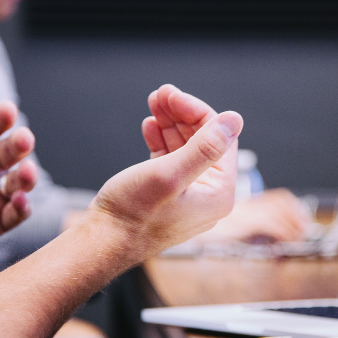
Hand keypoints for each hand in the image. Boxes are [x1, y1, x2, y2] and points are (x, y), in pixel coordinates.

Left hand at [0, 48, 37, 278]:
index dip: (1, 117)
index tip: (7, 111)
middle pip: (12, 150)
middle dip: (21, 145)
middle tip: (23, 139)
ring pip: (21, 181)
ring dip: (28, 177)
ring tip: (26, 173)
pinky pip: (15, 213)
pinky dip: (22, 207)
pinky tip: (20, 201)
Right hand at [141, 87, 306, 243]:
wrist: (103, 243)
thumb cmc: (133, 215)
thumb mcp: (169, 175)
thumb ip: (204, 147)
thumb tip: (234, 120)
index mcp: (218, 192)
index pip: (219, 138)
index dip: (196, 111)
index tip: (172, 95)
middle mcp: (208, 195)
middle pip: (203, 141)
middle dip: (181, 115)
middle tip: (160, 94)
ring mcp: (189, 195)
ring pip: (185, 148)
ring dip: (170, 124)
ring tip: (153, 105)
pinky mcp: (169, 195)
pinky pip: (171, 161)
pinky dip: (161, 141)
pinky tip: (150, 127)